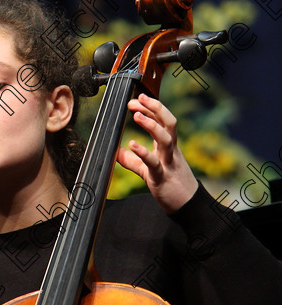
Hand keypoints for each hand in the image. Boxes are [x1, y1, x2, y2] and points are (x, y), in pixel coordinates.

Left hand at [116, 94, 197, 213]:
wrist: (187, 206)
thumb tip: (115, 151)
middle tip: (137, 98)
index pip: (163, 120)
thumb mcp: (149, 169)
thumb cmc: (170, 184)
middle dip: (155, 107)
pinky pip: (154, 164)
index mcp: (168, 146)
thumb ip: (134, 160)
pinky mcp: (162, 178)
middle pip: (169, 122)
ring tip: (136, 115)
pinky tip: (132, 145)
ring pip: (166, 139)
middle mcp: (171, 151)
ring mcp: (168, 163)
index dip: (151, 107)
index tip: (136, 99)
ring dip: (152, 125)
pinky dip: (143, 153)